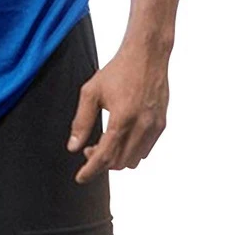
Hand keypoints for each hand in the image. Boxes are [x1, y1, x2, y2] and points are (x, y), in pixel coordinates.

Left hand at [67, 42, 168, 183]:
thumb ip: (82, 121)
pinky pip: (146, 150)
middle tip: (88, 149)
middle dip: (101, 162)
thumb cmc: (117, 71)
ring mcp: (154, 127)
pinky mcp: (162, 124)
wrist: (147, 56)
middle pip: (119, 163)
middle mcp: (141, 127)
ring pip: (134, 160)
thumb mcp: (91, 92)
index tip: (80, 178)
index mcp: (122, 119)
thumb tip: (73, 146)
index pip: (105, 156)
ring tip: (104, 142)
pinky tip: (121, 137)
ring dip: (117, 158)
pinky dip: (132, 151)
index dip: (91, 170)